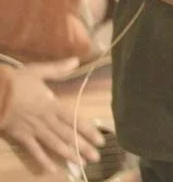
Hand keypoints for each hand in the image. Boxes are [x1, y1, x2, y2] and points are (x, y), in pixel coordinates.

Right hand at [0, 60, 103, 174]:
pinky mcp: (20, 137)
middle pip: (68, 135)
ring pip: (55, 144)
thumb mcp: (38, 71)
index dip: (88, 131)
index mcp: (52, 105)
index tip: (101, 140)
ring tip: (82, 163)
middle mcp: (46, 120)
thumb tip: (77, 60)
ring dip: (69, 154)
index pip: (75, 120)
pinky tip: (52, 169)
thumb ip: (58, 68)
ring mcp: (33, 130)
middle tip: (96, 157)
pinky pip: (33, 151)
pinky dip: (43, 160)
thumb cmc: (14, 82)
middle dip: (83, 147)